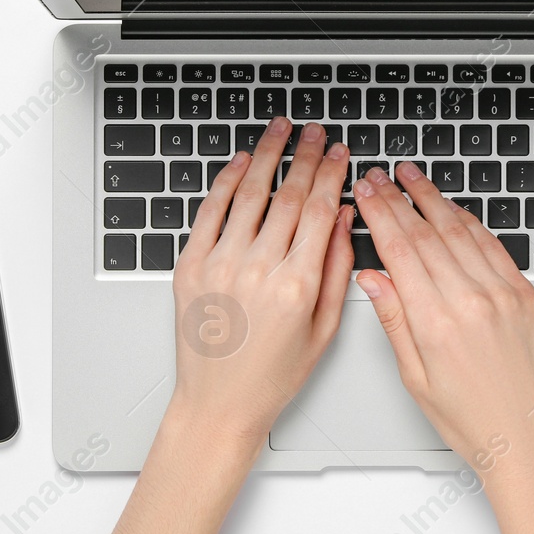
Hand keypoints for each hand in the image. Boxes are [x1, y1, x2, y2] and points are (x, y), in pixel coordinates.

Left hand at [167, 117, 354, 452]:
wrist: (219, 403)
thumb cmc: (272, 375)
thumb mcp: (324, 327)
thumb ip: (337, 268)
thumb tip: (342, 217)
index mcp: (297, 286)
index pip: (319, 211)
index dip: (331, 175)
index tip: (339, 153)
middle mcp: (258, 270)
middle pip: (288, 195)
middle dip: (305, 156)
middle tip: (314, 132)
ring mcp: (220, 265)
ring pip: (249, 194)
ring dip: (267, 155)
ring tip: (280, 130)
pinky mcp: (191, 267)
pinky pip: (210, 212)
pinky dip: (227, 181)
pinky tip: (241, 162)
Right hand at [351, 162, 533, 492]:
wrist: (528, 443)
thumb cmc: (472, 421)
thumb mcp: (415, 379)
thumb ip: (394, 321)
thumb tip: (372, 278)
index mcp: (438, 323)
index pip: (400, 250)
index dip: (379, 215)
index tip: (365, 193)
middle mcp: (473, 301)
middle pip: (427, 233)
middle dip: (399, 199)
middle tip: (380, 175)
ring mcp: (504, 294)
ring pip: (461, 231)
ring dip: (433, 199)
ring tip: (412, 177)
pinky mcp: (527, 296)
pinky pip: (493, 246)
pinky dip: (470, 222)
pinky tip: (453, 209)